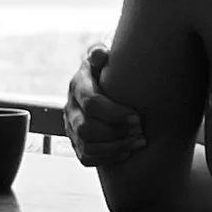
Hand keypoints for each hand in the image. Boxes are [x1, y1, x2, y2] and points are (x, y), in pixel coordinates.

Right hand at [64, 43, 147, 169]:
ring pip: (87, 146)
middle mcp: (70, 108)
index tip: (137, 117)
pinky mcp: (76, 143)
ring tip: (138, 142)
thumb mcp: (102, 58)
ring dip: (116, 148)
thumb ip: (101, 54)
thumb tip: (100, 54)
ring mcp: (71, 128)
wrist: (96, 84)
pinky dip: (108, 158)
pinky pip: (87, 157)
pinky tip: (126, 152)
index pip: (91, 104)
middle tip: (140, 131)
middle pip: (87, 129)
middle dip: (117, 133)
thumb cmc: (105, 71)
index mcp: (78, 85)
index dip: (115, 114)